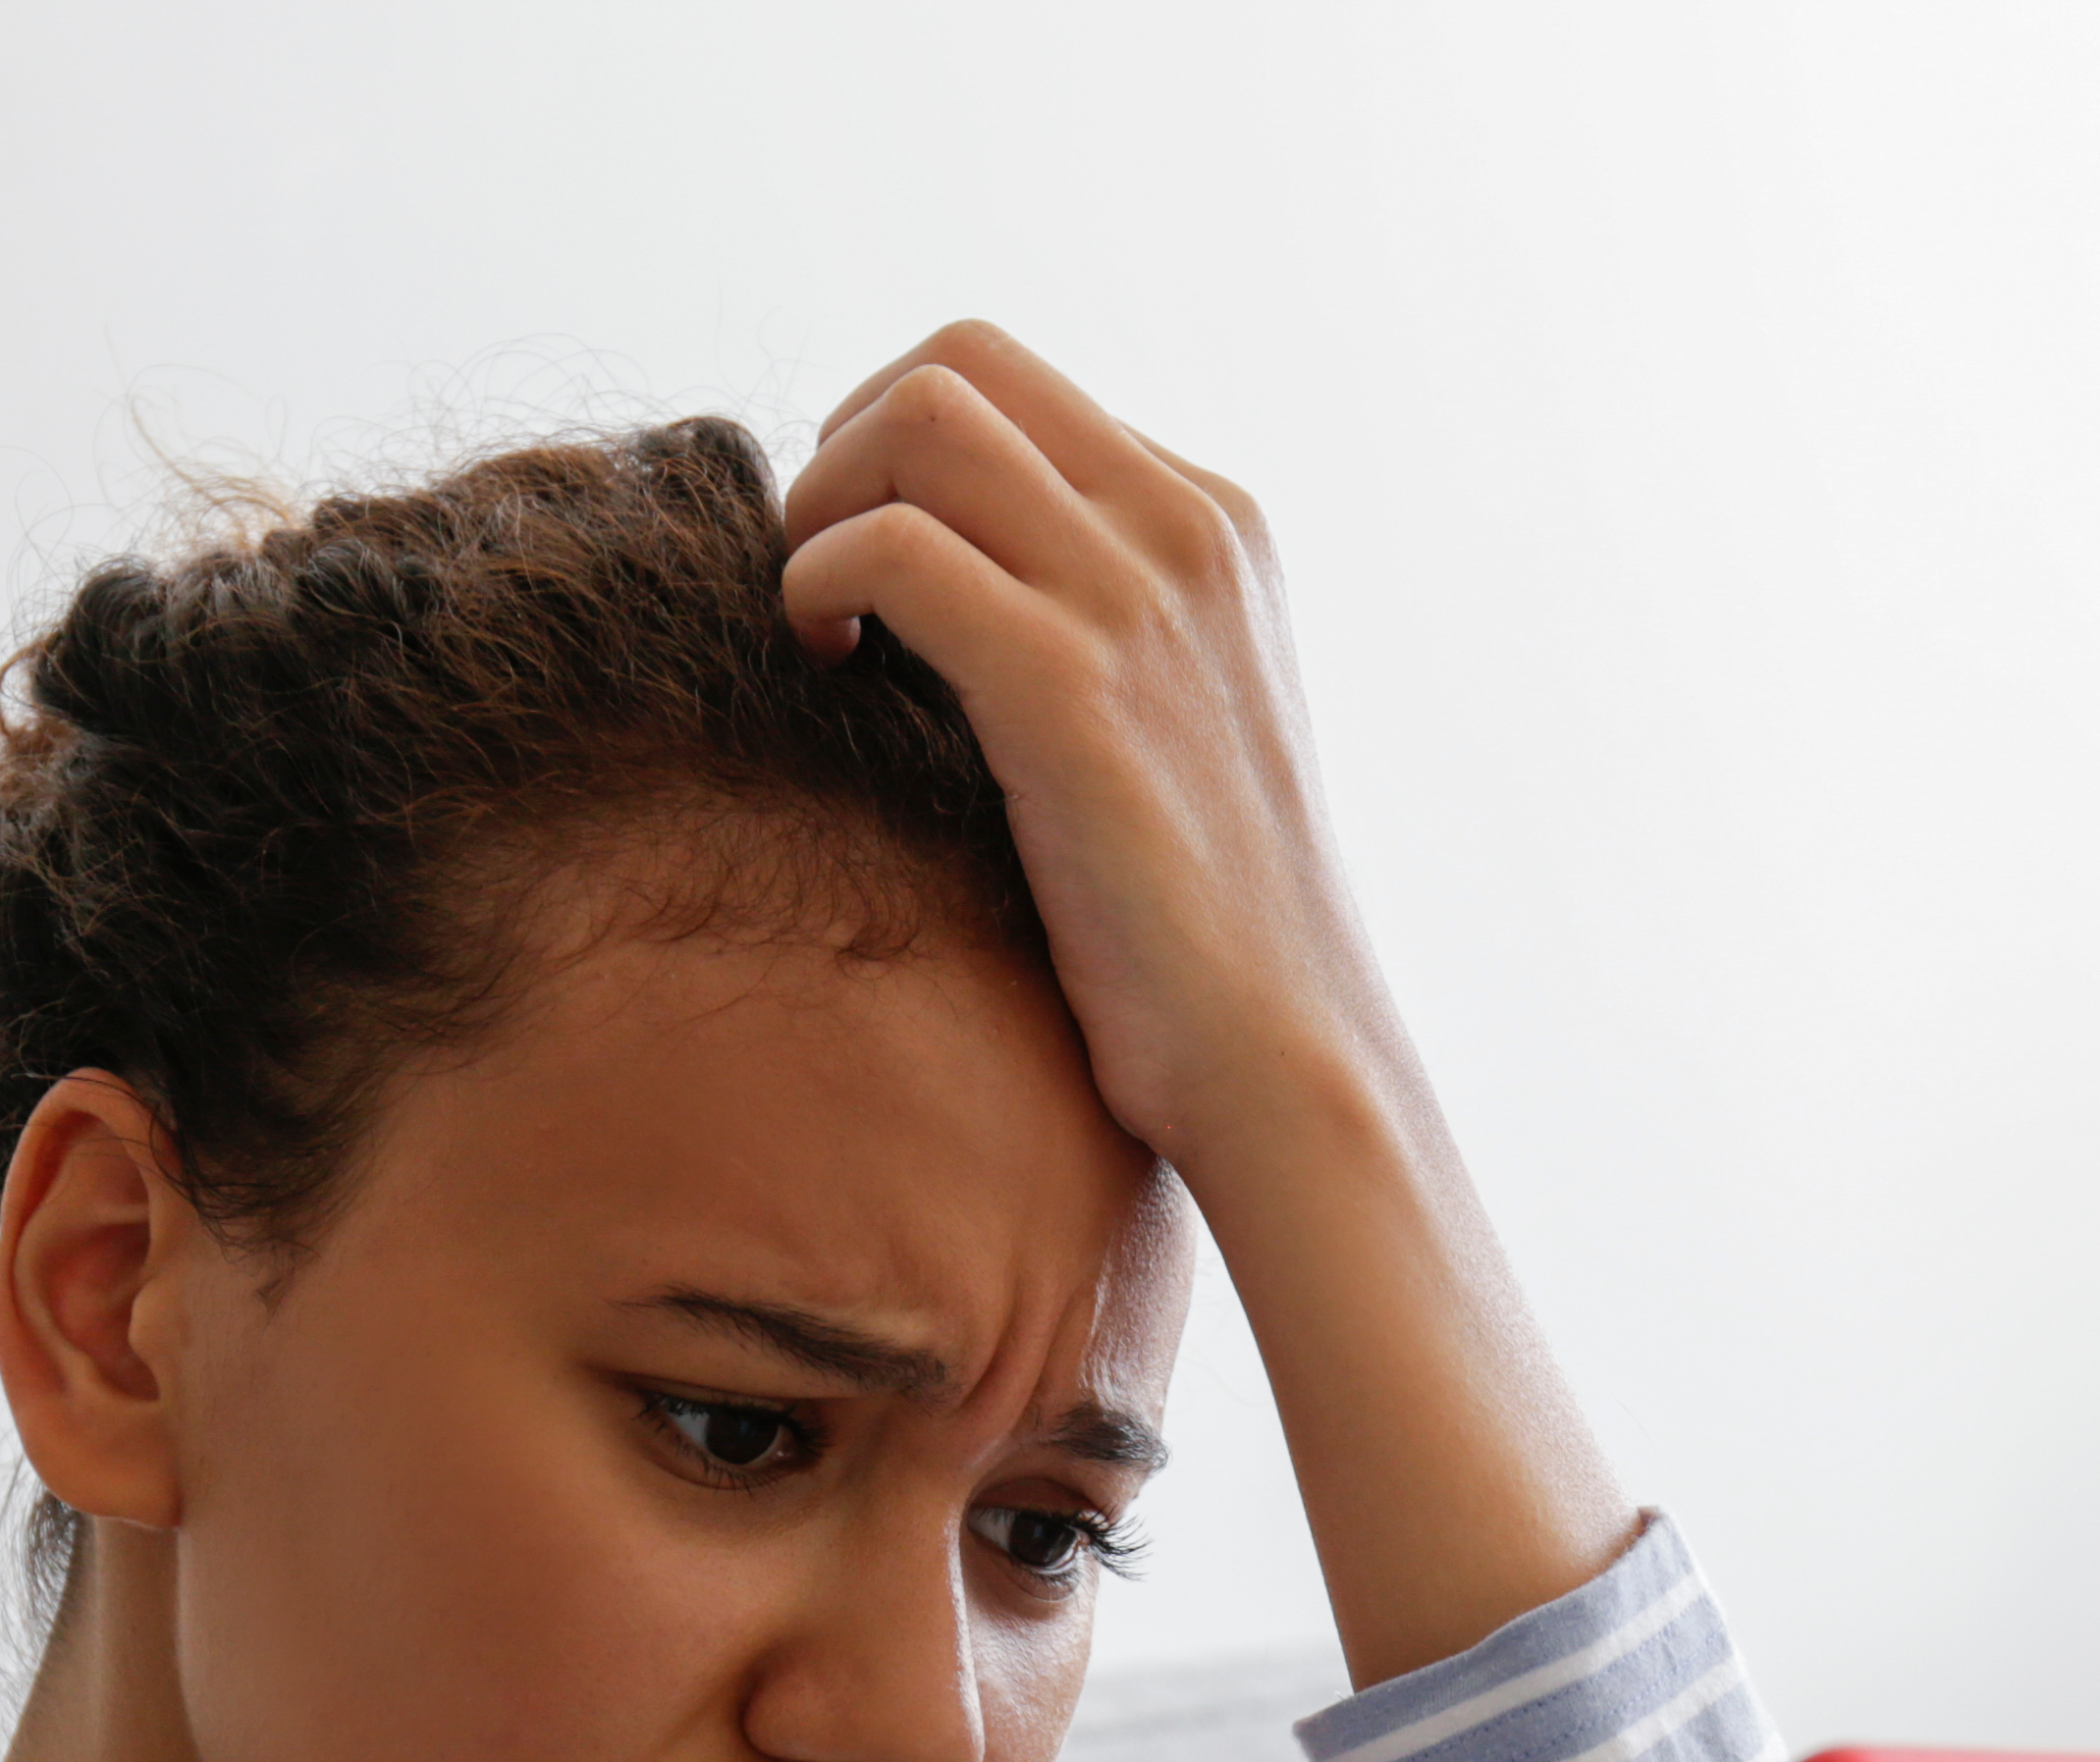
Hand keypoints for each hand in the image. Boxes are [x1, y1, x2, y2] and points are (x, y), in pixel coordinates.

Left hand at [780, 322, 1398, 1197]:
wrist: (1281, 1060)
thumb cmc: (1200, 934)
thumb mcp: (1171, 729)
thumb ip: (1093, 627)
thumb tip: (936, 589)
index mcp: (1218, 525)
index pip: (1012, 382)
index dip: (899, 452)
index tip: (867, 569)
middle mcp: (1187, 532)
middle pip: (955, 362)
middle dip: (845, 450)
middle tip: (822, 584)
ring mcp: (1137, 600)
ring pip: (917, 422)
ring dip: (821, 506)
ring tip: (818, 629)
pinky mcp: (1071, 691)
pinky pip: (891, 549)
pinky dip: (819, 584)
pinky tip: (824, 670)